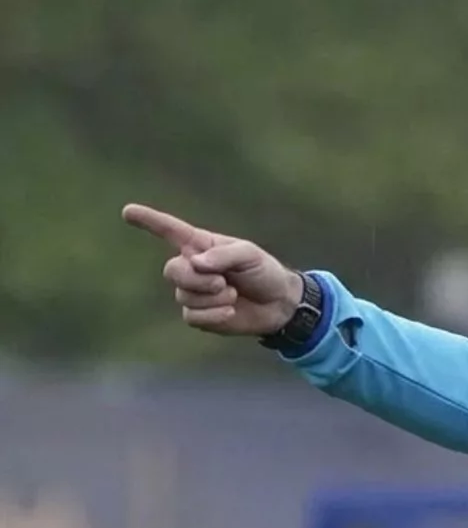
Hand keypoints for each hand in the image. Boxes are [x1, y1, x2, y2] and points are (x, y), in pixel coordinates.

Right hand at [121, 203, 303, 336]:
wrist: (278, 303)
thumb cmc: (263, 272)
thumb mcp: (249, 255)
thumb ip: (223, 255)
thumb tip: (195, 262)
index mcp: (200, 245)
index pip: (169, 230)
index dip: (149, 221)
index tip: (128, 211)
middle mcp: (191, 267)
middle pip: (173, 271)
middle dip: (198, 279)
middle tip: (224, 283)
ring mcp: (193, 292)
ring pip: (184, 295)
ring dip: (213, 297)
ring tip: (233, 294)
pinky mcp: (198, 314)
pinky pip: (191, 316)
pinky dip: (213, 314)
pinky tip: (230, 311)